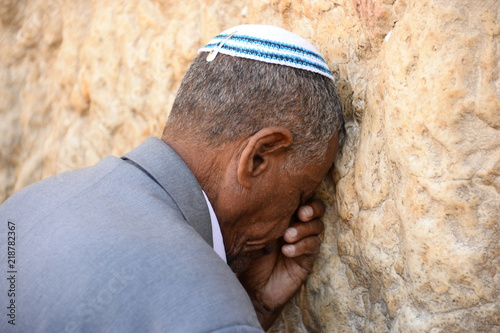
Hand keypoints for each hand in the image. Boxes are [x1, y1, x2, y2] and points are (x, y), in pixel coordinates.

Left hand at [238, 200, 324, 329]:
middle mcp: (297, 226)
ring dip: (304, 229)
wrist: (253, 289)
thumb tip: (254, 198)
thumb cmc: (248, 258)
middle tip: (301, 215)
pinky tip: (287, 251)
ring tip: (287, 236)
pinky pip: (313, 247)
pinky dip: (301, 246)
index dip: (303, 196)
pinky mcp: (308, 259)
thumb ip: (257, 218)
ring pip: (317, 227)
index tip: (292, 201)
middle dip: (312, 209)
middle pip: (317, 210)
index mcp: (284, 215)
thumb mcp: (249, 236)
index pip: (301, 199)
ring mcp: (304, 241)